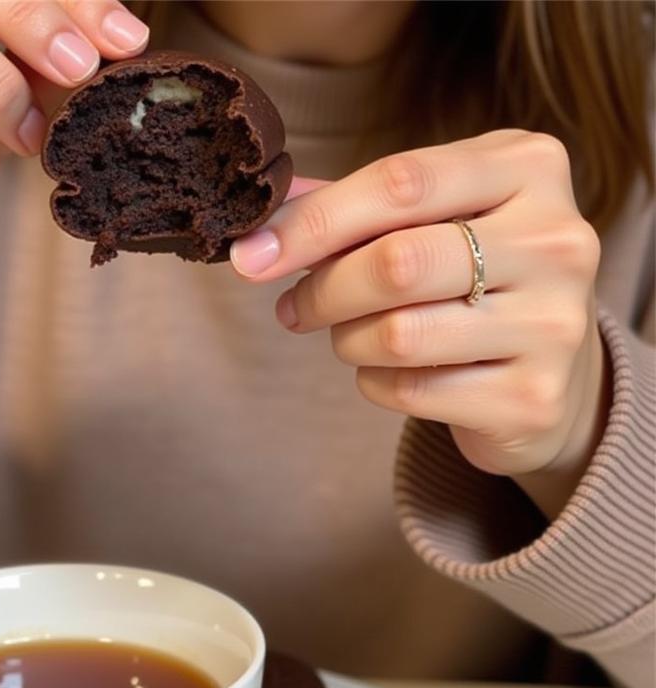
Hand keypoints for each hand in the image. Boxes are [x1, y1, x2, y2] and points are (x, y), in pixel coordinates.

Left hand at [230, 131, 607, 517]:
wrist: (550, 374)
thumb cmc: (472, 280)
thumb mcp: (432, 219)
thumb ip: (352, 210)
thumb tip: (259, 226)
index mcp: (529, 169)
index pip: (400, 183)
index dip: (313, 222)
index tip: (252, 254)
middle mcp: (556, 240)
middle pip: (396, 263)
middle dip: (322, 291)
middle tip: (291, 308)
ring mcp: (554, 323)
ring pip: (398, 335)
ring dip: (347, 341)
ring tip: (350, 336)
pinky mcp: (532, 397)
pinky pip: (410, 390)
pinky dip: (374, 383)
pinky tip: (388, 372)